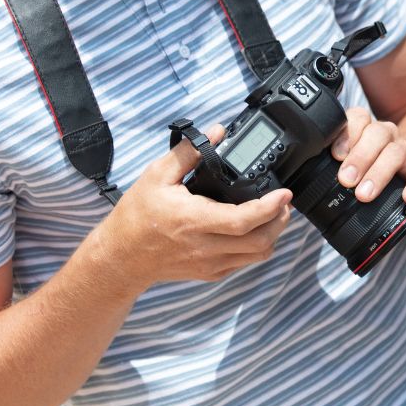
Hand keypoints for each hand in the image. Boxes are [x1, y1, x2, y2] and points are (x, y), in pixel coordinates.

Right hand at [103, 125, 291, 286]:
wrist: (121, 257)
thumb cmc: (136, 216)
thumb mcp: (157, 175)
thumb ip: (189, 152)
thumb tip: (216, 132)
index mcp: (193, 220)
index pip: (244, 220)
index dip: (270, 207)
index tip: (284, 193)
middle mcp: (205, 247)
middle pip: (260, 242)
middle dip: (280, 221)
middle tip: (283, 202)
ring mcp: (209, 264)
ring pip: (257, 255)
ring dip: (272, 234)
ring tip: (273, 214)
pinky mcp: (210, 273)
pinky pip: (244, 263)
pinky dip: (256, 247)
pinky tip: (252, 230)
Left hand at [330, 107, 405, 206]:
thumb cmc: (371, 178)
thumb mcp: (352, 171)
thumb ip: (334, 170)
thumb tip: (304, 188)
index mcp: (367, 132)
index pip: (358, 118)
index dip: (347, 133)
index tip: (335, 155)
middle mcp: (388, 138)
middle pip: (376, 134)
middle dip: (359, 157)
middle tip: (346, 180)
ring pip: (396, 153)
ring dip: (379, 174)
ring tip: (364, 195)